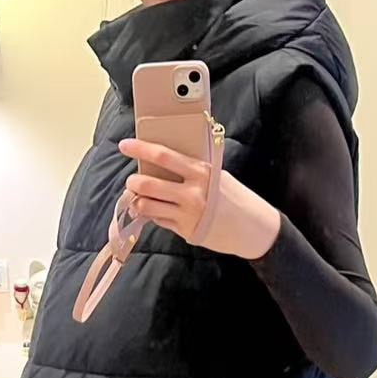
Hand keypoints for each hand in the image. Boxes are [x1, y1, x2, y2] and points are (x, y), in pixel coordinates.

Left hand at [118, 137, 281, 260]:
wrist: (252, 228)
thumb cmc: (234, 197)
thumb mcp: (216, 175)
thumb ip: (191, 169)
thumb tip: (162, 161)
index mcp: (200, 172)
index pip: (163, 156)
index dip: (140, 149)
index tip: (124, 146)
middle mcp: (191, 193)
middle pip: (147, 184)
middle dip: (133, 182)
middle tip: (132, 180)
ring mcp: (186, 214)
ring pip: (146, 206)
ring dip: (137, 201)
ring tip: (139, 197)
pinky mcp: (185, 231)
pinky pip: (158, 220)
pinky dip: (152, 214)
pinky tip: (158, 210)